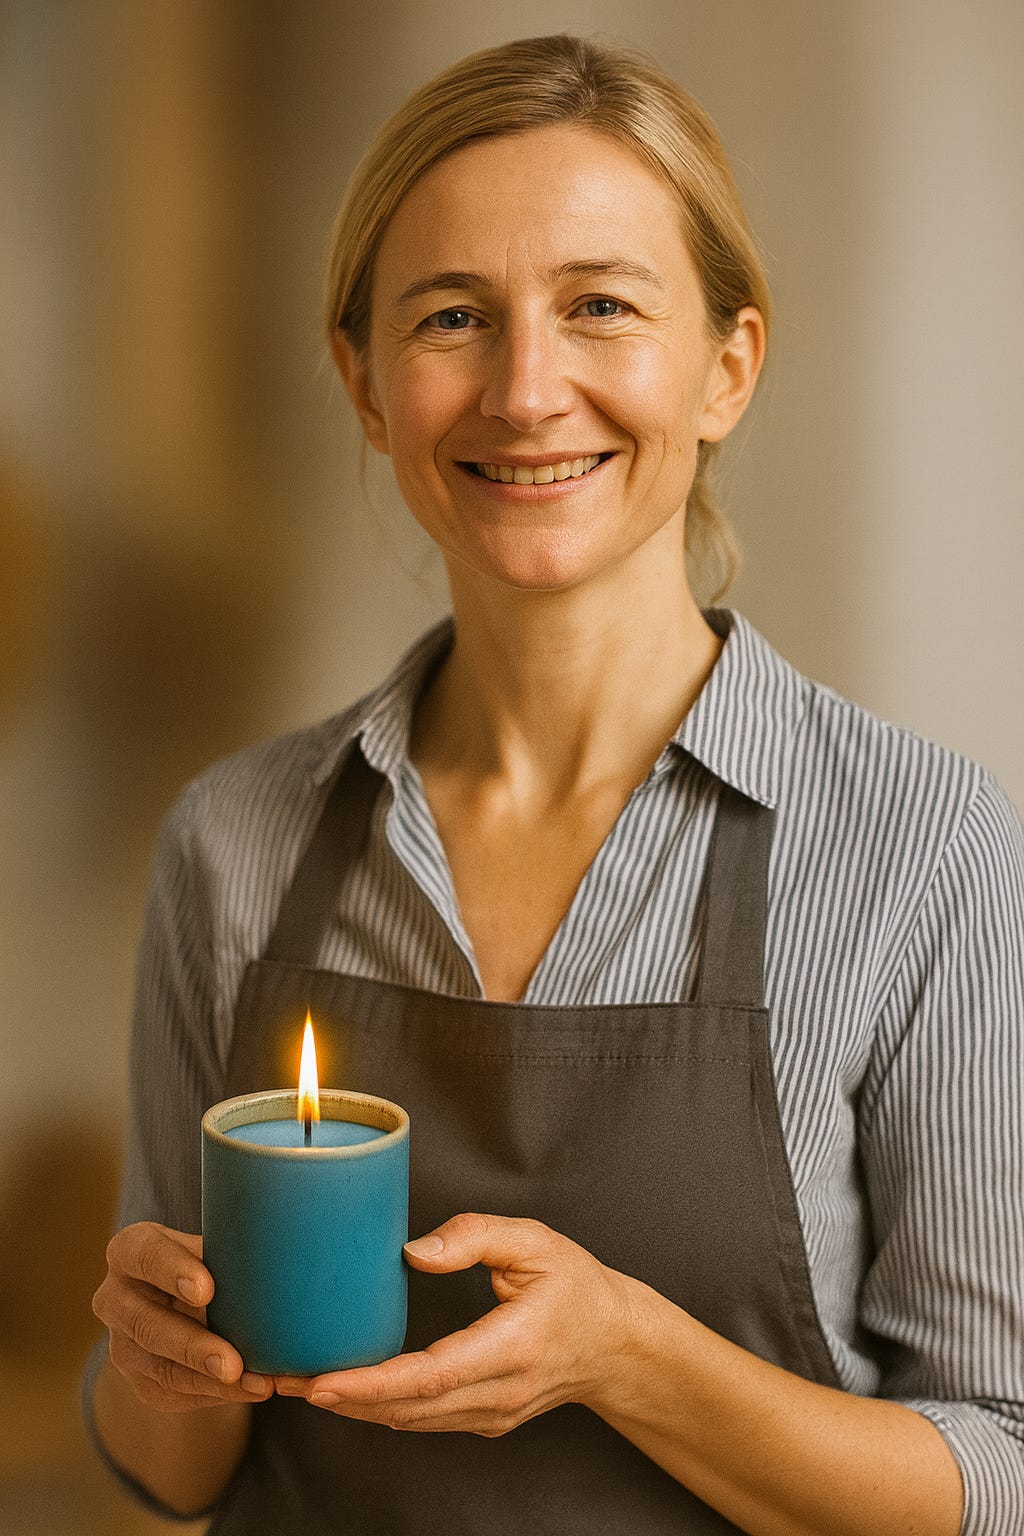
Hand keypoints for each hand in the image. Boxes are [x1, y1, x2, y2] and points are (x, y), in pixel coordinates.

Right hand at [92, 1221, 272, 1411]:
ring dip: (209, 1381)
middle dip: (193, 1346)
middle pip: (148, 1324)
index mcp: (130, 1251)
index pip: (145, 1255)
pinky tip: (251, 1390)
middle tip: (233, 1363)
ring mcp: (121, 1344)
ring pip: (160, 1367)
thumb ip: (234, 1248)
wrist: (185, 1298)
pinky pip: (174, 1392)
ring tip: (256, 1385)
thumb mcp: (212, 1244)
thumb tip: (287, 1249)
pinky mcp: (139, 1379)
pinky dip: (216, 1394)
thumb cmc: (208, 1258)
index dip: (172, 1271)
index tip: (207, 1290)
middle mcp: (115, 1298)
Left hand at [275, 1213, 637, 1434]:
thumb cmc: (577, 1286)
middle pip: (407, 1408)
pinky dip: (379, 1407)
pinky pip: (423, 1419)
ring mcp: (492, 1415)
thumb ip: (474, 1236)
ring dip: (353, 1407)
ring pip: (409, 1420)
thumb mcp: (535, 1242)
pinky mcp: (483, 1420)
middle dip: (340, 1398)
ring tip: (297, 1382)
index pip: (430, 1375)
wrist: (617, 1345)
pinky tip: (346, 1389)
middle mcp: (500, 1393)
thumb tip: (412, 1251)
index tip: (321, 1381)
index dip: (370, 1384)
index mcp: (513, 1347)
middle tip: (281, 1377)